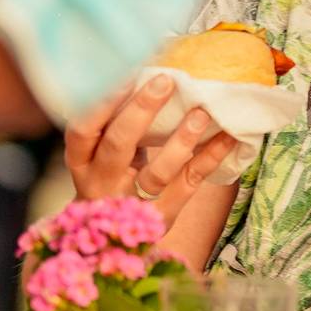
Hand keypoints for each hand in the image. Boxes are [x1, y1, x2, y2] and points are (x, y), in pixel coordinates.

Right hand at [64, 74, 242, 220]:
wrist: (109, 242)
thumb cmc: (111, 178)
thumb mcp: (101, 154)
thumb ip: (115, 123)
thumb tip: (150, 68)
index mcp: (81, 162)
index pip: (81, 131)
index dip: (100, 103)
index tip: (124, 73)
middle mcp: (101, 183)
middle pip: (117, 146)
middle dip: (141, 111)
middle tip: (165, 81)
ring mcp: (131, 204)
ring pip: (156, 173)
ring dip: (181, 141)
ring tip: (201, 113)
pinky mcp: (161, 218)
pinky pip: (188, 185)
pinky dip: (209, 158)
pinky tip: (229, 137)